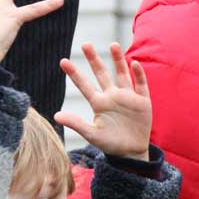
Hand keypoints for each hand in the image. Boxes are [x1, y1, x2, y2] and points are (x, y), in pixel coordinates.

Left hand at [55, 43, 151, 160]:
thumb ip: (76, 124)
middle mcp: (112, 96)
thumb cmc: (111, 144)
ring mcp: (127, 97)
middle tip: (85, 44)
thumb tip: (56, 116)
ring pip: (122, 74)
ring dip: (118, 60)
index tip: (63, 61)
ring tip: (113, 45)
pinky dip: (138, 74)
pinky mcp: (142, 101)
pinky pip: (140, 84)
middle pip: (102, 73)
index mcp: (99, 103)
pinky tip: (134, 63)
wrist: (132, 153)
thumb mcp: (92, 135)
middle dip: (94, 60)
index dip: (74, 74)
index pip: (84, 85)